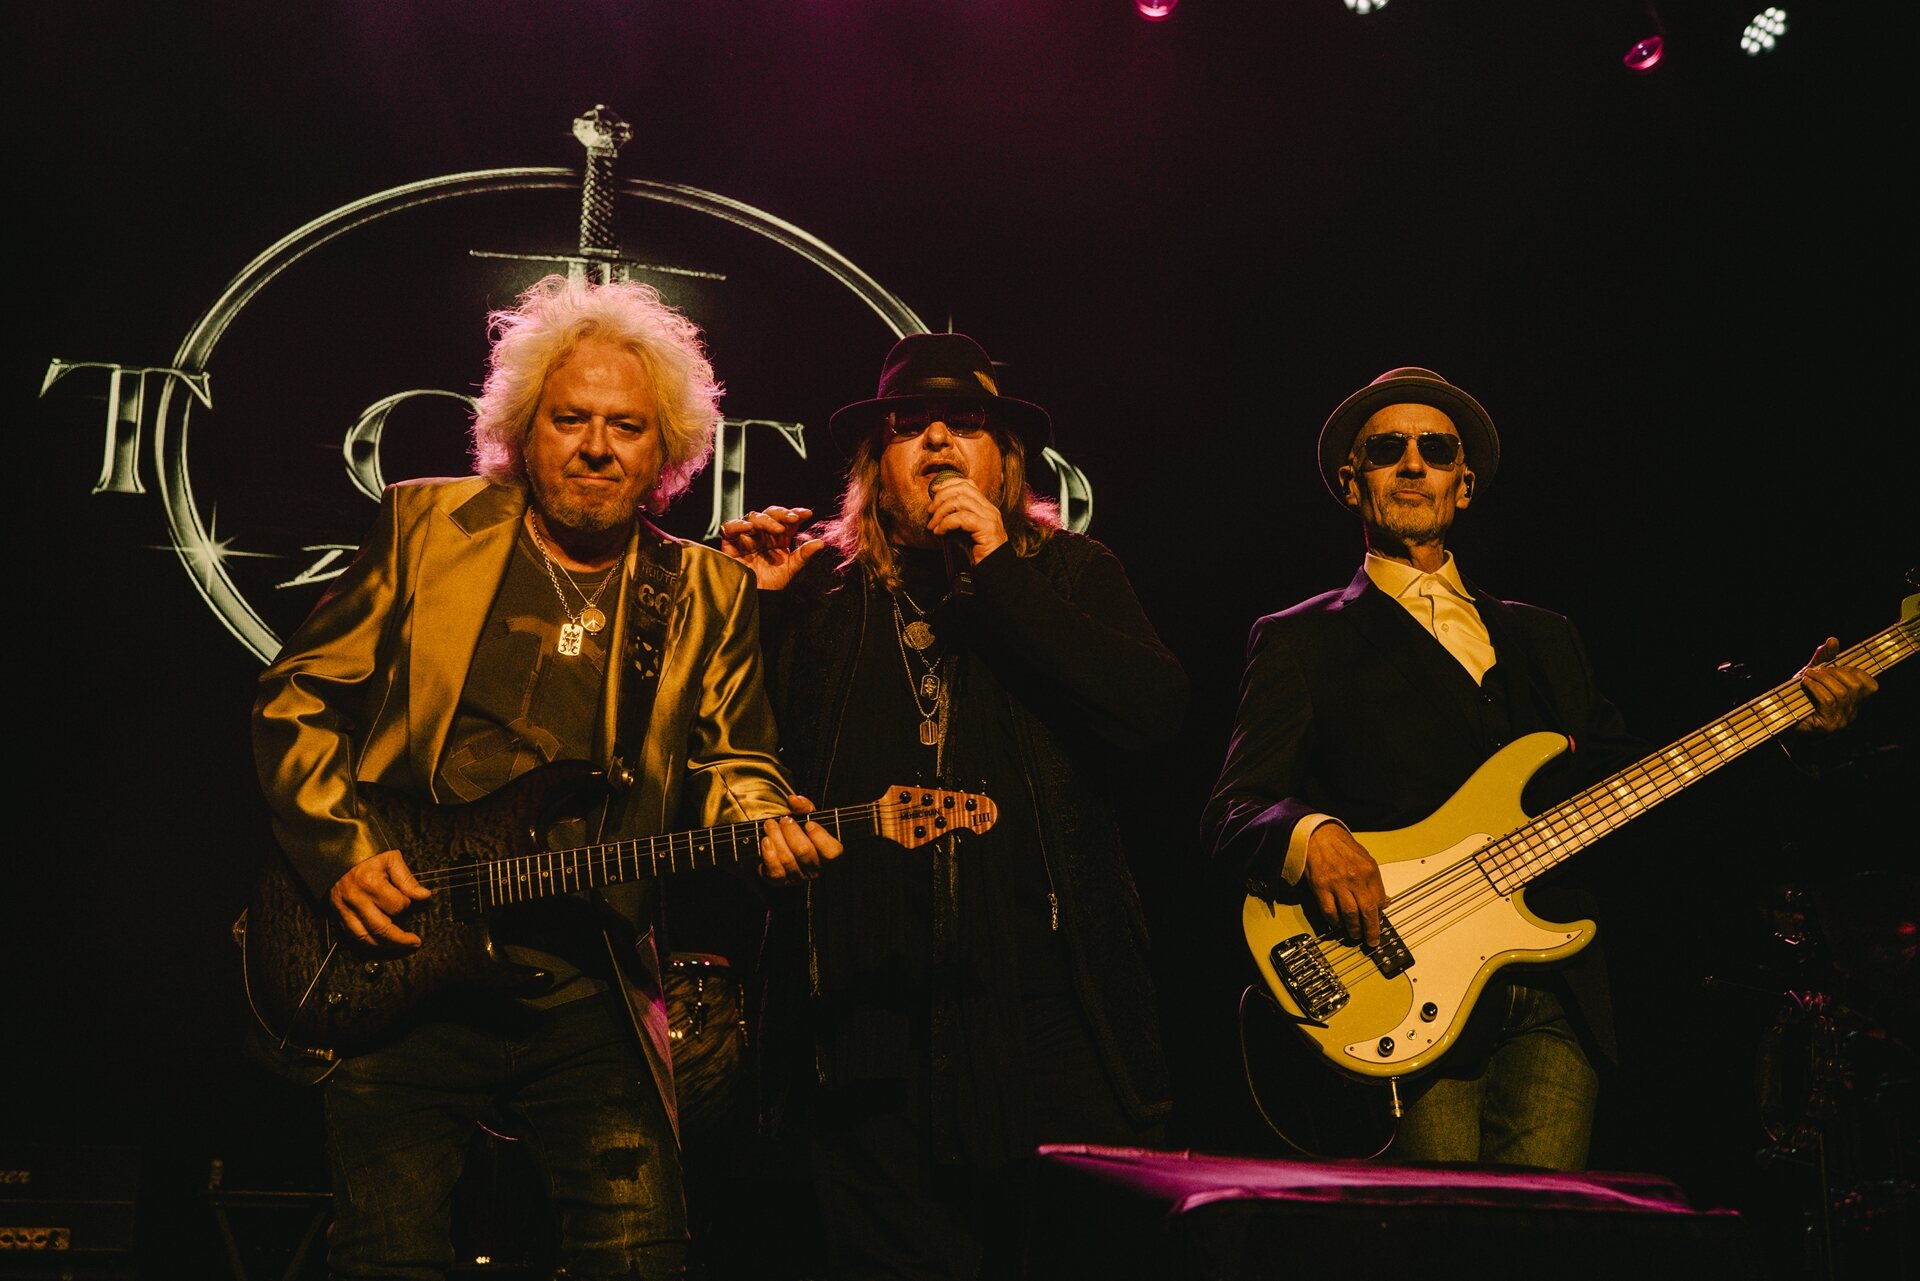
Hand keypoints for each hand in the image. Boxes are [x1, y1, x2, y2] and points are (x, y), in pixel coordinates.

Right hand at [329, 849, 430, 948]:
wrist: (336, 853)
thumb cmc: (367, 855)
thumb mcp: (391, 858)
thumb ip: (407, 879)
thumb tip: (424, 896)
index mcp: (371, 882)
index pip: (397, 905)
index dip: (407, 905)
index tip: (410, 900)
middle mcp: (357, 899)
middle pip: (381, 929)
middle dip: (401, 939)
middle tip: (415, 942)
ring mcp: (345, 908)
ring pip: (366, 937)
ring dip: (385, 945)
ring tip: (400, 944)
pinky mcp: (338, 913)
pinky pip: (353, 935)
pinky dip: (368, 941)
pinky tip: (381, 942)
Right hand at [718, 505, 825, 590]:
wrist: (756, 599)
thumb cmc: (773, 584)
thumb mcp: (791, 569)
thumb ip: (804, 555)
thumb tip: (821, 543)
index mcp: (779, 537)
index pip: (787, 519)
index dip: (796, 513)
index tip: (807, 514)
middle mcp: (763, 534)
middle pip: (770, 513)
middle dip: (781, 514)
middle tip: (792, 519)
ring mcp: (748, 536)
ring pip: (753, 517)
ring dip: (765, 520)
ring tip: (776, 529)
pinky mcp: (731, 542)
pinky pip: (730, 527)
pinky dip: (738, 525)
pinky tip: (749, 528)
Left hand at [757, 794, 844, 884]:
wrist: (781, 848)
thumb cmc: (799, 833)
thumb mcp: (806, 818)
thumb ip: (804, 807)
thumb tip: (793, 800)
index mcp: (827, 855)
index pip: (831, 852)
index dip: (820, 836)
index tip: (809, 823)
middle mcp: (815, 869)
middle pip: (804, 852)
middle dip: (791, 832)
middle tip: (784, 820)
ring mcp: (798, 877)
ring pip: (788, 859)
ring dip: (777, 838)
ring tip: (770, 825)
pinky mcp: (781, 881)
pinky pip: (775, 871)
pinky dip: (769, 854)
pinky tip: (766, 841)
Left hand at [926, 474, 1007, 563]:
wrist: (996, 569)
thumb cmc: (979, 553)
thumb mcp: (965, 531)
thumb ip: (956, 519)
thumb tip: (936, 512)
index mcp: (985, 507)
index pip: (968, 484)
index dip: (949, 483)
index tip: (934, 491)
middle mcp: (989, 509)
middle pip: (962, 489)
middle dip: (942, 497)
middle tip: (931, 512)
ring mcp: (989, 517)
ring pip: (960, 501)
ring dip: (941, 512)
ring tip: (934, 525)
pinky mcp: (986, 528)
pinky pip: (961, 518)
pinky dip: (946, 523)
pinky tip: (940, 532)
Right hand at [1301, 823, 1387, 949]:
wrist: (1318, 835)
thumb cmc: (1341, 846)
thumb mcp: (1365, 858)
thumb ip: (1374, 881)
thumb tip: (1383, 901)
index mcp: (1369, 870)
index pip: (1379, 900)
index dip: (1380, 915)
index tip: (1378, 923)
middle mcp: (1354, 878)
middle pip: (1367, 911)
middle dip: (1371, 930)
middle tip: (1371, 940)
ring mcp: (1336, 883)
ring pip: (1349, 914)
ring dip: (1353, 928)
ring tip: (1355, 934)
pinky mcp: (1320, 887)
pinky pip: (1329, 911)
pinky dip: (1334, 921)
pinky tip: (1338, 923)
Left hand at [1794, 636, 1877, 733]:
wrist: (1782, 714)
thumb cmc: (1802, 692)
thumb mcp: (1815, 672)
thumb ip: (1825, 657)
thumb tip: (1833, 639)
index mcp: (1856, 702)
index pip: (1870, 686)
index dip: (1854, 671)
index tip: (1835, 667)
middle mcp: (1853, 713)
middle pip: (1855, 687)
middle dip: (1835, 673)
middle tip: (1816, 670)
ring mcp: (1841, 721)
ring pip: (1841, 693)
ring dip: (1822, 679)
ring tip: (1808, 675)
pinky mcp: (1828, 725)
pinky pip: (1827, 700)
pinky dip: (1815, 687)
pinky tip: (1805, 683)